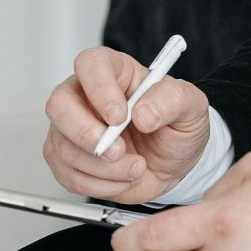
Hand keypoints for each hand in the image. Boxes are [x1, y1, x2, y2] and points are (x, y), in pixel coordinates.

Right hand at [42, 45, 210, 204]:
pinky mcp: (67, 160)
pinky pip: (69, 175)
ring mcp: (71, 129)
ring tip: (136, 167)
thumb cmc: (175, 127)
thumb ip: (172, 100)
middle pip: (59, 105)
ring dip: (104, 168)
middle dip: (87, 134)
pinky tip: (122, 178)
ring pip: (64, 147)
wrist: (173, 164)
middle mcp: (85, 96)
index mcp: (114, 71)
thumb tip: (144, 112)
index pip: (91, 65)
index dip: (100, 89)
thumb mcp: (191, 107)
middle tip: (119, 151)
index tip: (120, 116)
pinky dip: (100, 184)